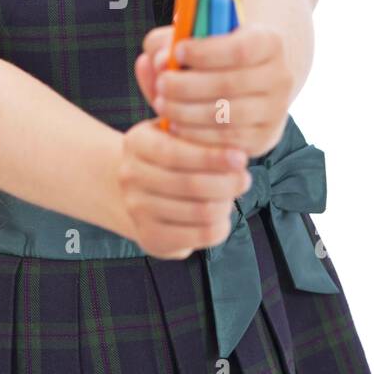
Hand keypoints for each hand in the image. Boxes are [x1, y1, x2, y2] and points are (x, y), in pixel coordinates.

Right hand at [117, 118, 251, 259]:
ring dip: (225, 205)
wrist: (143, 189)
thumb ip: (202, 138)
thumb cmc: (172, 157)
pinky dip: (220, 227)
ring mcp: (136, 208)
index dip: (211, 157)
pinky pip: (199, 235)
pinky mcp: (150, 237)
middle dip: (226, 183)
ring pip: (199, 212)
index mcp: (136, 143)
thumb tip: (236, 154)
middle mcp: (129, 176)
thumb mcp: (180, 136)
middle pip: (189, 185)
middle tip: (244, 180)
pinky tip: (222, 217)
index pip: (175, 153)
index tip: (241, 158)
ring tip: (231, 197)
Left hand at [135, 23, 293, 158]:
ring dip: (186, 112)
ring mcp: (275, 112)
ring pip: (227, 117)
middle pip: (230, 85)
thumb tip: (158, 61)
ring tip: (161, 104)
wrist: (248, 87)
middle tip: (161, 84)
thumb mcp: (193, 40)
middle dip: (187, 86)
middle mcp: (280, 77)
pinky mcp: (264, 139)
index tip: (177, 51)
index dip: (206, 52)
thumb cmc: (212, 57)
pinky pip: (226, 142)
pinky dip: (195, 135)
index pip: (241, 49)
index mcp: (269, 42)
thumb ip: (168, 43)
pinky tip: (174, 125)